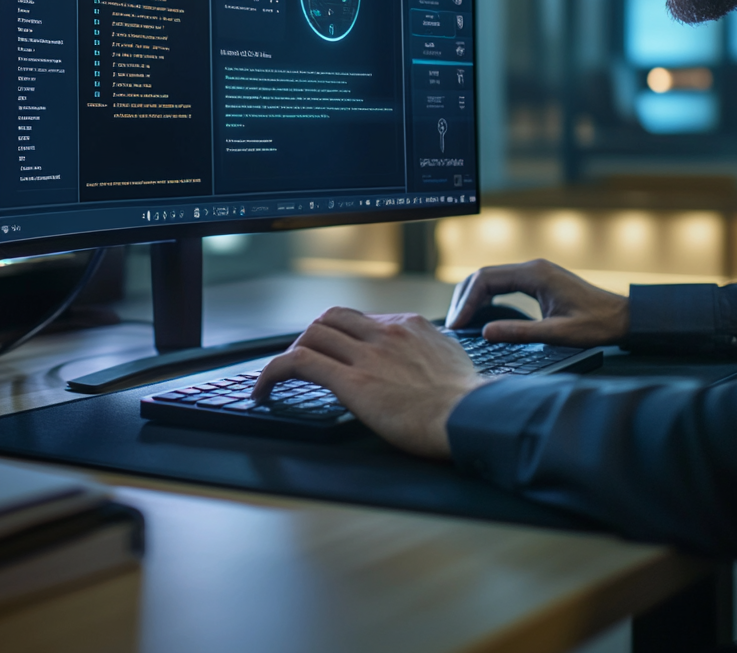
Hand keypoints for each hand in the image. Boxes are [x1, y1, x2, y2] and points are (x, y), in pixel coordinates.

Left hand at [252, 308, 484, 458]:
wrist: (473, 417)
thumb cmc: (469, 400)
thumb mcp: (453, 358)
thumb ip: (432, 350)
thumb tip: (429, 355)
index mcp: (408, 326)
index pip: (360, 320)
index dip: (341, 336)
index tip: (335, 354)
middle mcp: (385, 333)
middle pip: (331, 319)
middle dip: (313, 338)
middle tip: (306, 362)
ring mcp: (368, 355)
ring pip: (312, 335)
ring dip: (293, 354)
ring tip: (282, 378)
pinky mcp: (352, 381)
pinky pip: (299, 363)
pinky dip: (273, 373)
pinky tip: (264, 390)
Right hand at [446, 259, 629, 346]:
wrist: (623, 317)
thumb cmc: (596, 325)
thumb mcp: (557, 334)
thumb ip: (520, 332)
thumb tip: (485, 333)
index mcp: (534, 275)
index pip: (486, 279)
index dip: (466, 302)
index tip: (457, 324)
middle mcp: (533, 268)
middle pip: (484, 275)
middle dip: (464, 298)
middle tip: (453, 324)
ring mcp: (536, 272)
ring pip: (492, 277)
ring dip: (474, 296)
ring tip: (462, 320)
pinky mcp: (539, 280)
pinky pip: (504, 283)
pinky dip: (487, 295)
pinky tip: (481, 313)